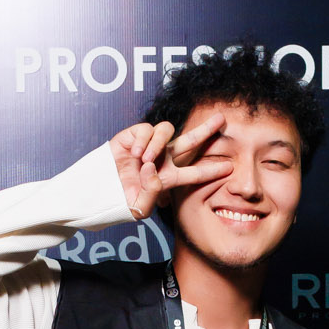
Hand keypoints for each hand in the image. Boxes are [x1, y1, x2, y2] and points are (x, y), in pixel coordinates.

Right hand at [108, 112, 232, 219]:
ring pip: (167, 130)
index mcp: (168, 176)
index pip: (194, 171)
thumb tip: (153, 169)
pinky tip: (136, 154)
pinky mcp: (134, 135)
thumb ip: (151, 194)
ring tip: (146, 161)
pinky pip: (147, 129)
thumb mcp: (139, 209)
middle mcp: (162, 158)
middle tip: (222, 119)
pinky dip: (144, 141)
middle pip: (189, 141)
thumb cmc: (120, 202)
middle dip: (205, 130)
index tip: (229, 167)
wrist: (99, 192)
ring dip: (159, 144)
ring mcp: (149, 145)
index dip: (211, 169)